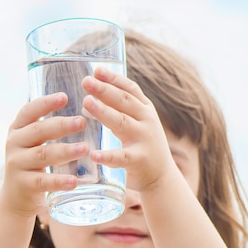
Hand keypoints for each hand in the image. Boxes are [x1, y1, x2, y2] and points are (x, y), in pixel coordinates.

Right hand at [0, 92, 87, 217]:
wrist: (16, 198)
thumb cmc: (33, 164)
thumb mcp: (34, 143)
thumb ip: (49, 128)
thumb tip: (85, 109)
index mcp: (18, 129)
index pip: (29, 111)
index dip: (45, 103)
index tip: (64, 97)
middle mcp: (14, 144)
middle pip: (38, 131)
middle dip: (61, 125)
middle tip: (82, 121)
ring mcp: (16, 164)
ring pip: (42, 155)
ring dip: (65, 151)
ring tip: (85, 148)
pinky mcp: (23, 185)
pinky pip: (42, 181)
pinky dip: (59, 181)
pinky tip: (74, 181)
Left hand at [82, 67, 176, 192]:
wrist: (161, 177)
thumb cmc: (141, 146)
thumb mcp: (134, 123)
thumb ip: (117, 110)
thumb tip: (89, 96)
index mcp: (144, 109)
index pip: (130, 89)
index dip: (114, 78)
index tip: (97, 70)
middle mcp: (146, 121)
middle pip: (124, 101)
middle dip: (104, 89)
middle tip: (86, 81)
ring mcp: (144, 140)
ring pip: (122, 123)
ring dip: (104, 112)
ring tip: (86, 103)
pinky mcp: (139, 160)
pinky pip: (121, 157)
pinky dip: (107, 156)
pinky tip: (93, 154)